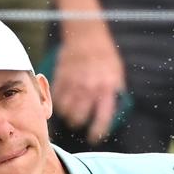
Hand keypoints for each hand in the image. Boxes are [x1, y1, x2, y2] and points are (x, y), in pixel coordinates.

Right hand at [51, 22, 124, 141]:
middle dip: (78, 123)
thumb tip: (114, 113)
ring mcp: (73, 83)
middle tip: (78, 122)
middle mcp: (89, 88)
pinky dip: (58, 102)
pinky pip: (56, 98)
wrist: (86, 35)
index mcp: (106, 88)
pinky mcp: (60, 77)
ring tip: (70, 112)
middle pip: (78, 118)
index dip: (98, 132)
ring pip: (65, 110)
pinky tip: (63, 100)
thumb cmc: (105, 56)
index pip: (102, 118)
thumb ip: (115, 93)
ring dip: (67, 114)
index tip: (94, 138)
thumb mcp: (117, 74)